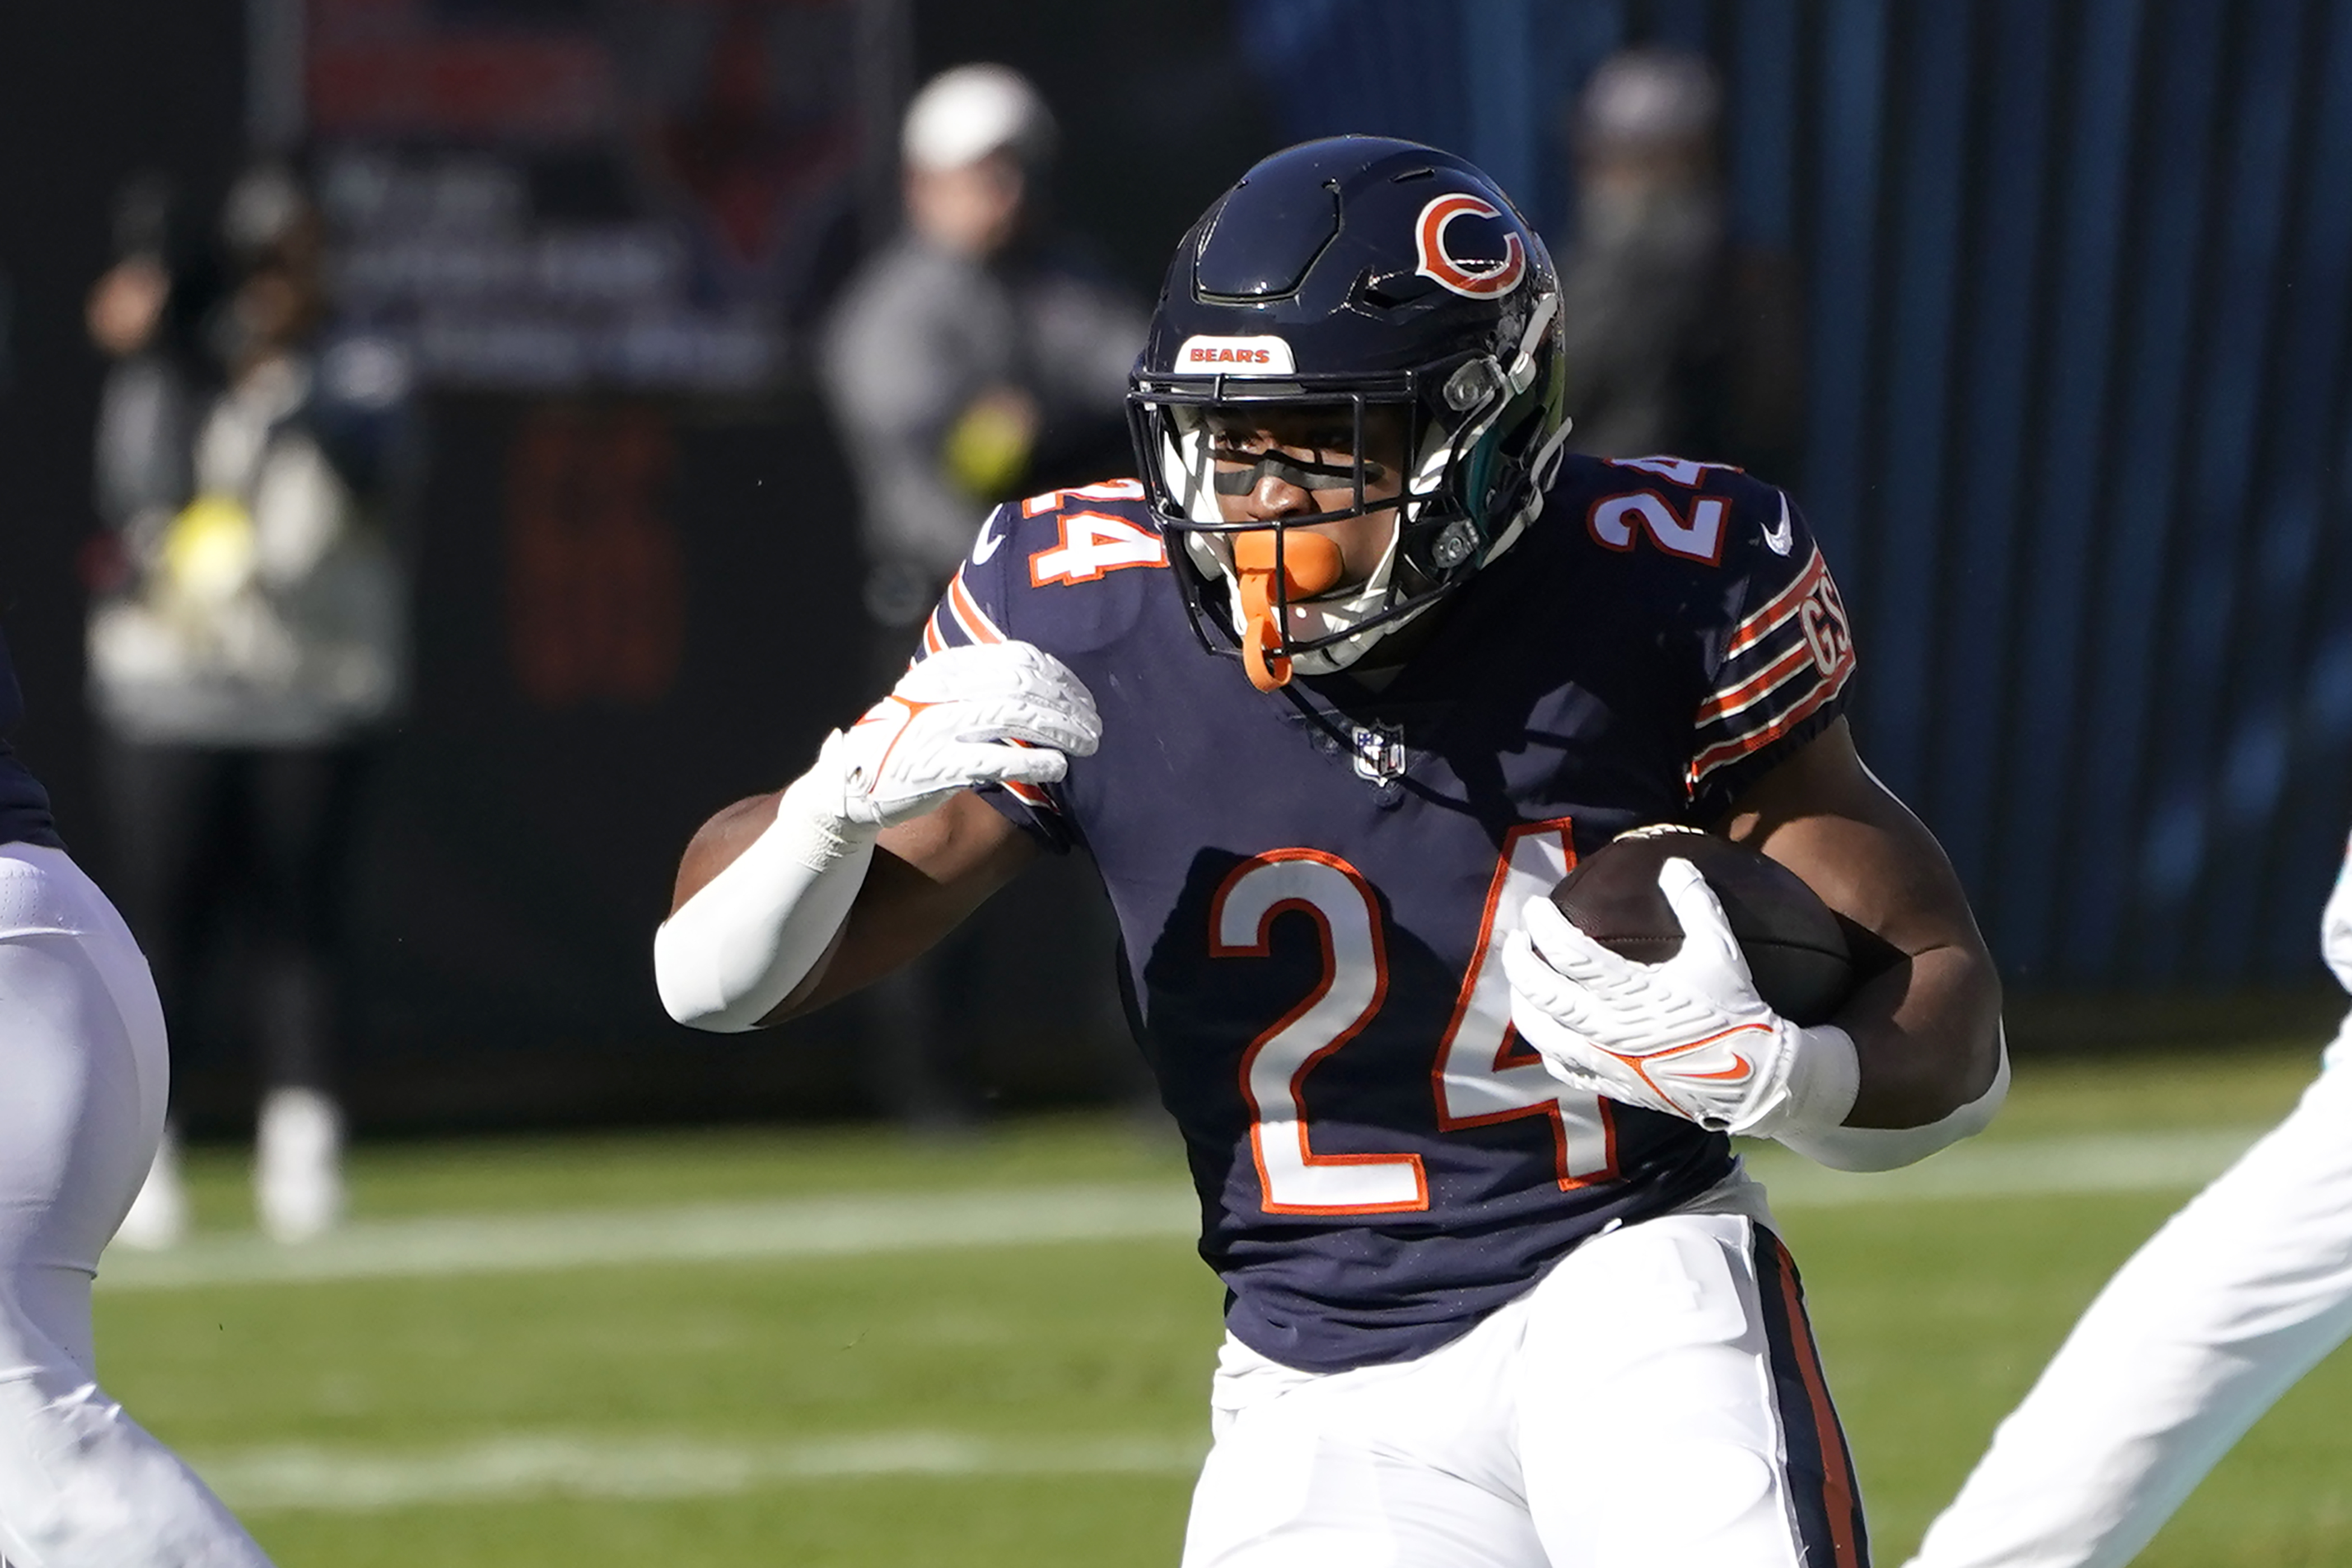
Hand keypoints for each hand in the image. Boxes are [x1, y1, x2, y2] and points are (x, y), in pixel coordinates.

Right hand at [821, 640, 1098, 831]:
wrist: (849, 785)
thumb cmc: (902, 743)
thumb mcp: (933, 700)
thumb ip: (977, 687)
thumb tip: (1039, 684)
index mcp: (944, 669)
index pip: (1014, 657)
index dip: (1057, 674)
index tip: (1081, 693)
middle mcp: (942, 691)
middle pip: (1023, 683)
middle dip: (1067, 702)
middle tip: (1093, 722)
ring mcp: (938, 727)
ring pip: (1017, 714)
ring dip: (1061, 728)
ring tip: (1086, 743)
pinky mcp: (937, 766)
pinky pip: (997, 758)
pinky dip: (1034, 760)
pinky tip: (1058, 768)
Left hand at [1502, 857, 1805, 1132]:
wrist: (1751, 1078)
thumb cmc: (1732, 1010)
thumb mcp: (1720, 949)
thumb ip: (1695, 902)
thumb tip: (1674, 863)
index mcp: (1628, 991)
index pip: (1567, 952)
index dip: (1544, 925)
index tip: (1537, 906)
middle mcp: (1606, 1028)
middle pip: (1540, 992)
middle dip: (1519, 961)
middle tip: (1517, 938)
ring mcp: (1603, 1060)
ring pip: (1541, 1032)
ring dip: (1523, 1002)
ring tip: (1523, 980)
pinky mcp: (1609, 1083)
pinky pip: (1561, 1065)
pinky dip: (1546, 1044)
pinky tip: (1548, 1028)